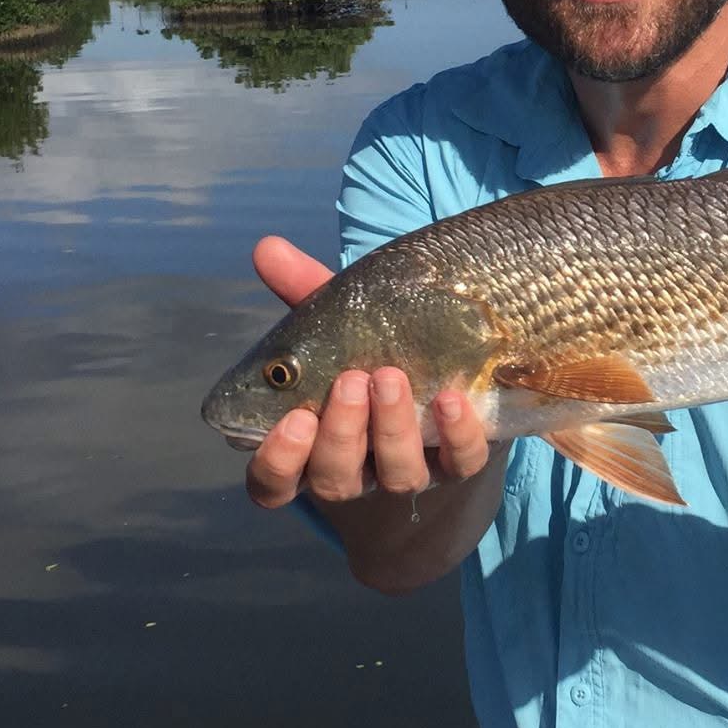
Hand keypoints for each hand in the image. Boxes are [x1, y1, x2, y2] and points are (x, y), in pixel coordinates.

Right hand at [243, 235, 494, 511]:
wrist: (454, 377)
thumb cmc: (374, 349)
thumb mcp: (341, 323)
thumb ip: (303, 290)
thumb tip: (266, 247)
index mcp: (311, 446)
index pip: (273, 481)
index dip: (277, 463)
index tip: (293, 420)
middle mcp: (356, 470)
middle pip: (334, 479)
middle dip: (340, 434)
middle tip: (351, 381)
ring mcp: (410, 470)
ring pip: (396, 476)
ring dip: (392, 429)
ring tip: (392, 377)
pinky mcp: (461, 462)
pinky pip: (461, 463)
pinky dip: (456, 434)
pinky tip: (451, 399)